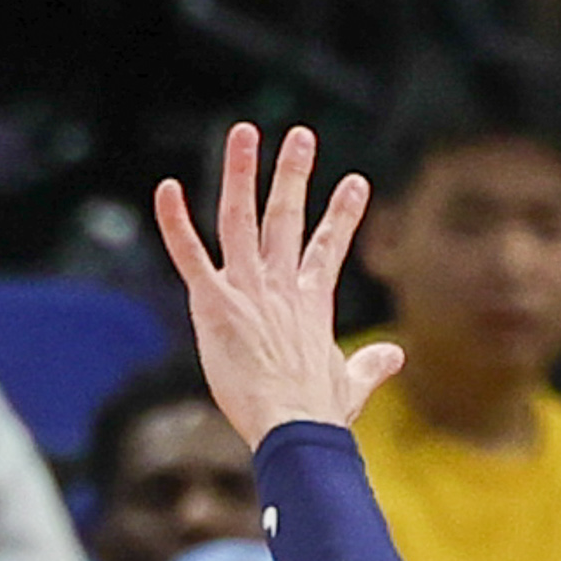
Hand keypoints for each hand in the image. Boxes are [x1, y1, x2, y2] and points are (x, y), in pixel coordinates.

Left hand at [150, 122, 399, 445]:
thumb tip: (394, 356)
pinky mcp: (214, 304)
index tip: (356, 182)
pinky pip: (191, 255)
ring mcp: (248, 290)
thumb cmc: (319, 415)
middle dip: (294, 174)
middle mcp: (280, 285)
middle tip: (301, 136)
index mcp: (312, 302)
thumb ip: (370, 366)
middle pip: (287, 217)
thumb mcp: (350, 384)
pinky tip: (165, 189)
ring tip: (245, 133)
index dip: (343, 215)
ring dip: (243, 172)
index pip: (329, 247)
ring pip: (242, 218)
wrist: (294, 428)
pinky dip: (175, 222)